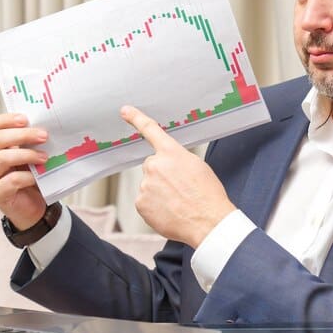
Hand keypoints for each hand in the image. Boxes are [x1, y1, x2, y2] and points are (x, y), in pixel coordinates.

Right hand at [0, 113, 49, 229]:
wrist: (32, 208)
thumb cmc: (31, 177)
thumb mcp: (30, 155)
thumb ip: (31, 142)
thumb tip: (46, 126)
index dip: (5, 119)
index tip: (25, 118)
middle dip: (22, 135)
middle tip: (44, 135)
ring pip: (2, 158)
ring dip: (27, 154)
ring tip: (45, 157)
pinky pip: (11, 180)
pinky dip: (27, 176)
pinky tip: (38, 176)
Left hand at [120, 105, 235, 247]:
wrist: (207, 222)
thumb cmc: (208, 195)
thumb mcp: (198, 166)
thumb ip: (178, 159)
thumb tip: (170, 164)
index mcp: (171, 153)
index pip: (151, 130)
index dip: (136, 118)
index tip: (125, 111)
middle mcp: (155, 166)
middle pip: (152, 166)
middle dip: (162, 175)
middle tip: (180, 188)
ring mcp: (145, 185)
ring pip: (149, 185)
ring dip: (159, 192)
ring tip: (178, 202)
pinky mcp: (140, 203)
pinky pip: (145, 202)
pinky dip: (155, 206)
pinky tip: (170, 210)